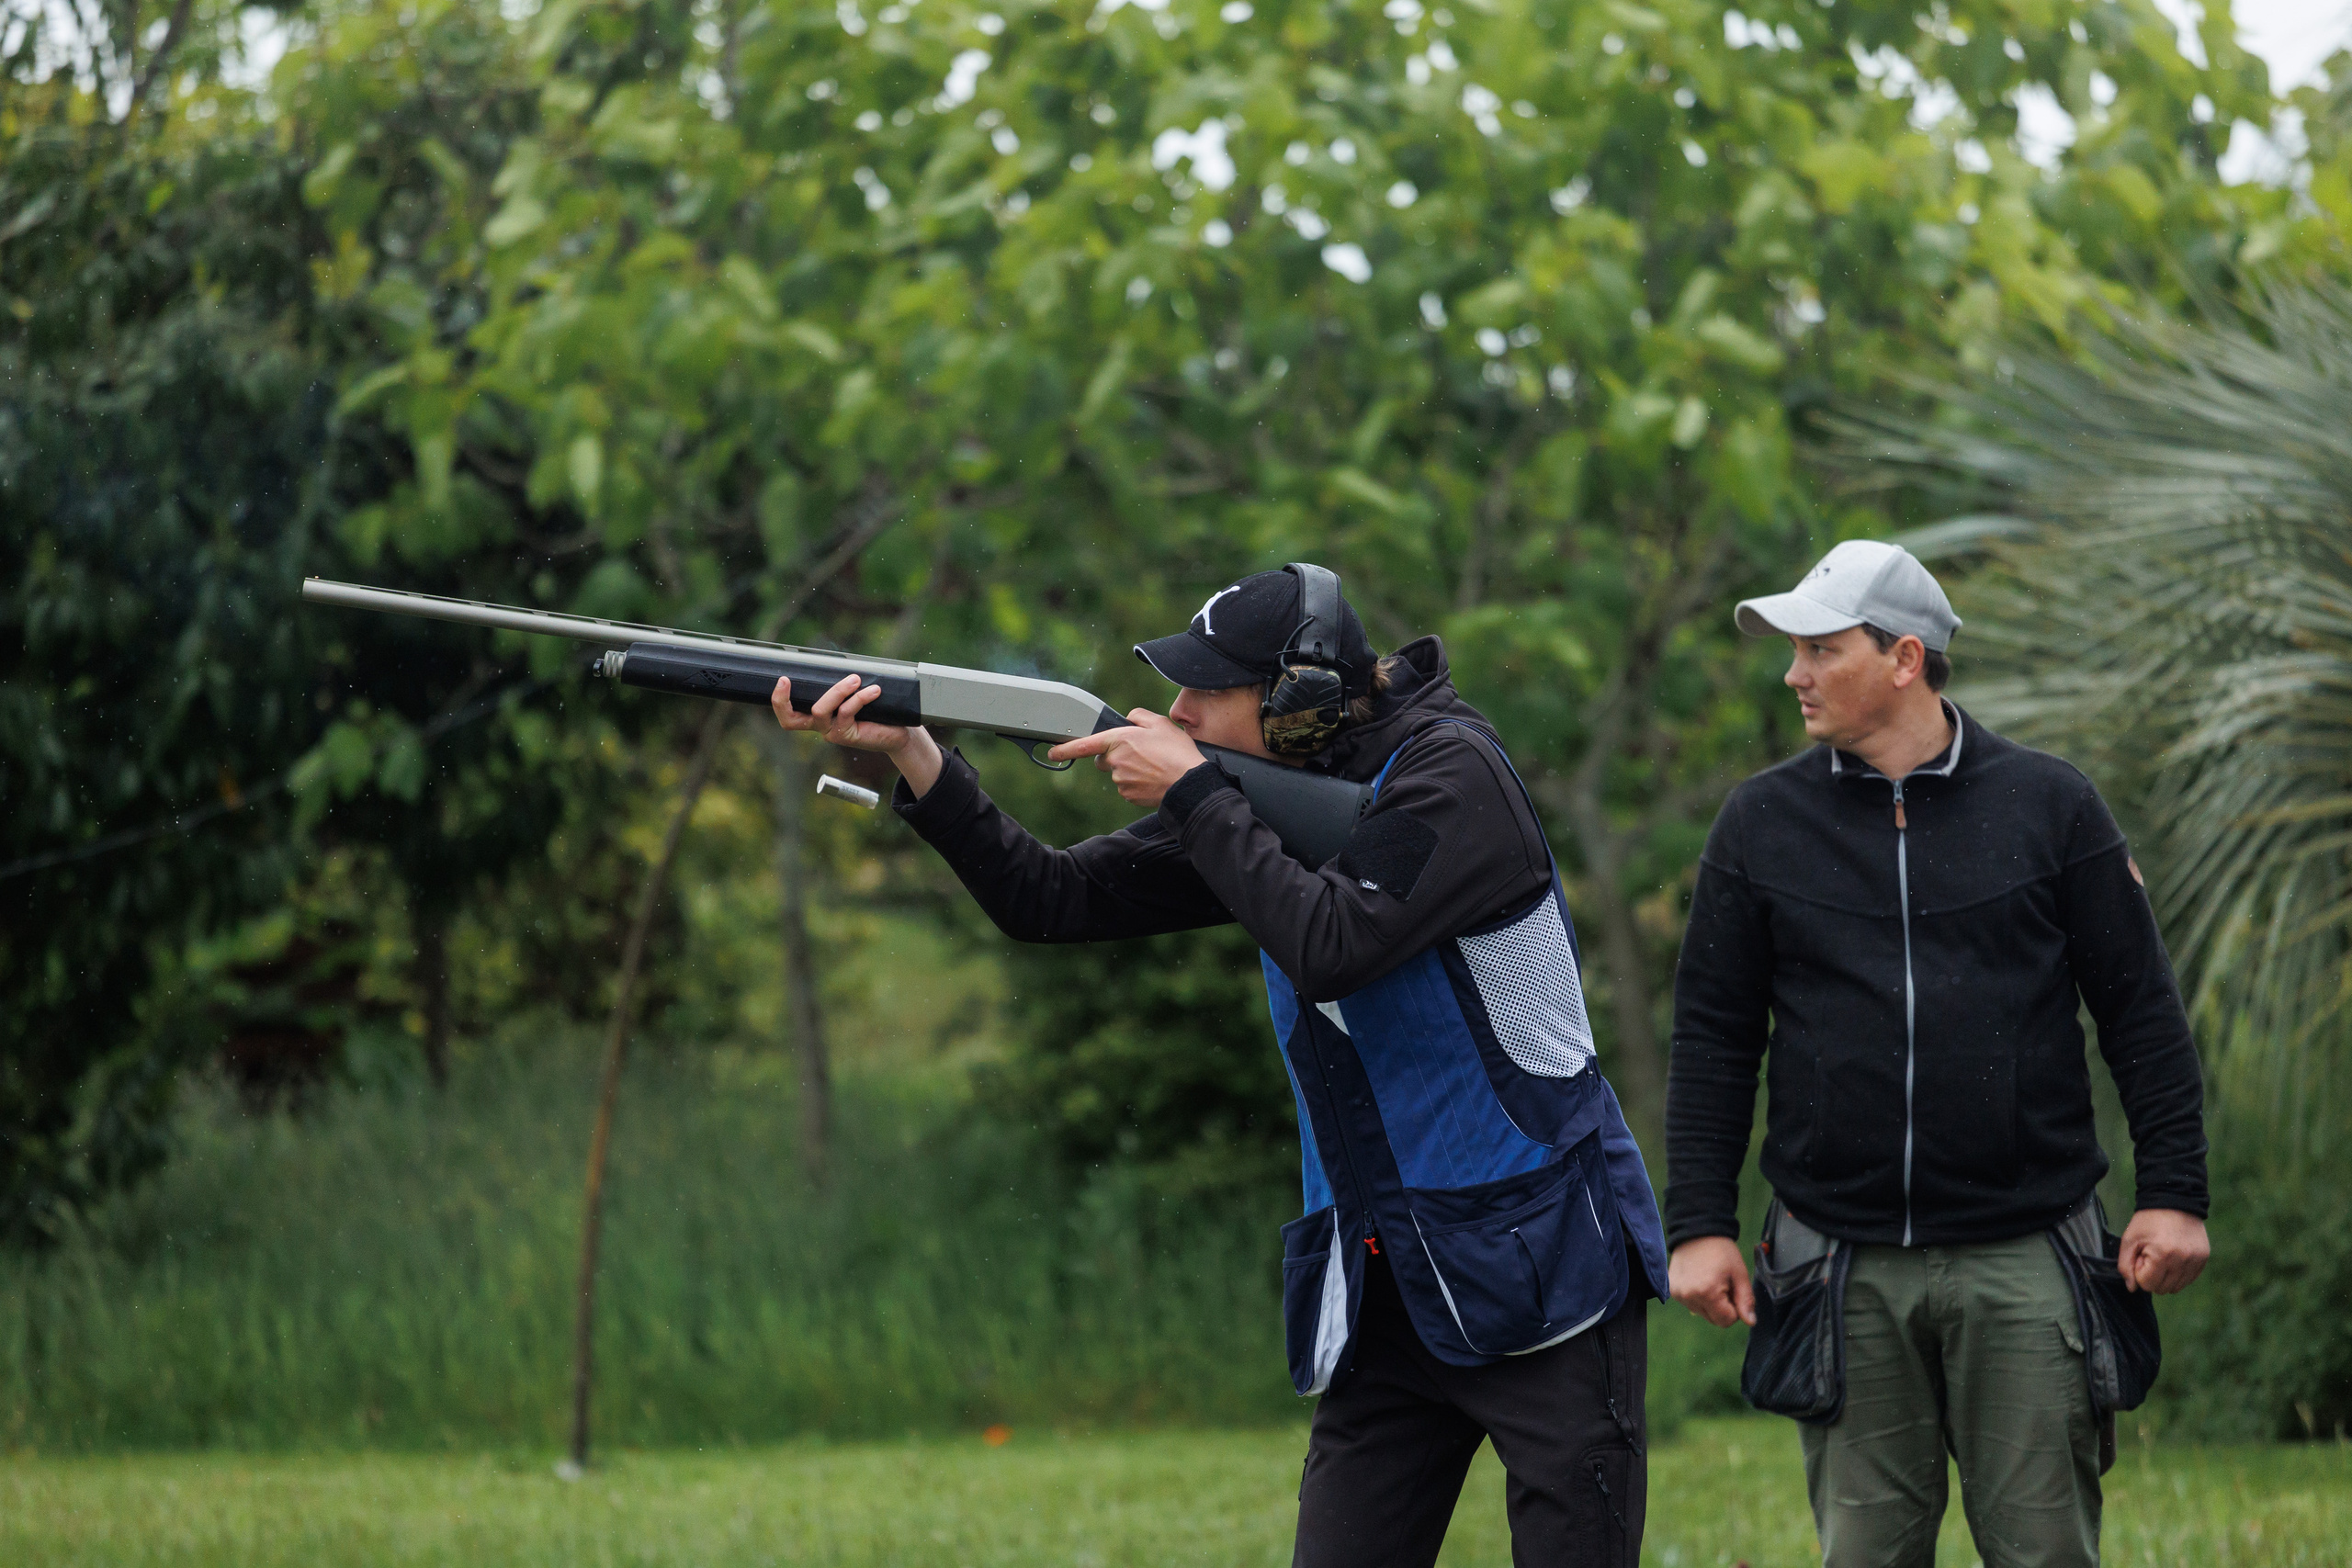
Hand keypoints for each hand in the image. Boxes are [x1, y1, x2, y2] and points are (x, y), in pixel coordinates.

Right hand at [772, 673, 943, 797]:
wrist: (898, 732)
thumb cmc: (876, 709)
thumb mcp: (855, 693)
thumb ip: (843, 681)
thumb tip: (838, 658)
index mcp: (816, 715)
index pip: (788, 713)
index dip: (779, 700)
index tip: (782, 678)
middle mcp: (820, 725)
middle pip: (790, 720)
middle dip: (782, 700)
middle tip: (786, 680)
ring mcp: (832, 732)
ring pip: (820, 710)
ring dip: (837, 690)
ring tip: (855, 679)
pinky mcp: (847, 735)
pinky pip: (846, 712)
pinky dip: (859, 698)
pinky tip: (874, 691)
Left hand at [1045, 709, 1207, 807]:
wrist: (1189, 783)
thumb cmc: (1177, 752)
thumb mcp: (1160, 723)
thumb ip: (1139, 717)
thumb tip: (1129, 720)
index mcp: (1119, 740)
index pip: (1084, 745)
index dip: (1064, 749)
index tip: (1052, 753)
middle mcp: (1115, 762)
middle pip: (1105, 759)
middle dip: (1116, 755)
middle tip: (1142, 752)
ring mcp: (1121, 781)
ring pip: (1118, 773)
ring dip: (1130, 769)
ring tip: (1155, 765)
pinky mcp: (1129, 796)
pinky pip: (1128, 787)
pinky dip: (1137, 783)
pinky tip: (1154, 778)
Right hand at [1669, 1235, 1755, 1327]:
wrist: (1697, 1230)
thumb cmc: (1722, 1251)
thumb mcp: (1739, 1273)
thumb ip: (1746, 1300)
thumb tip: (1751, 1322)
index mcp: (1707, 1292)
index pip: (1726, 1321)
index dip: (1735, 1309)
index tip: (1733, 1291)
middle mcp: (1689, 1296)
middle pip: (1713, 1320)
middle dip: (1722, 1307)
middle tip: (1722, 1284)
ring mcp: (1678, 1294)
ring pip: (1702, 1313)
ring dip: (1710, 1303)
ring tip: (1710, 1280)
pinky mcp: (1672, 1291)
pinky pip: (1691, 1304)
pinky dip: (1698, 1297)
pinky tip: (1699, 1280)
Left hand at [2118, 1208, 2208, 1293]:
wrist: (2174, 1200)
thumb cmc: (2148, 1220)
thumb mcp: (2129, 1239)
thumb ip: (2125, 1266)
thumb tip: (2132, 1288)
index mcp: (2162, 1255)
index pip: (2147, 1284)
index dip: (2139, 1271)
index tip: (2141, 1255)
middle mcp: (2182, 1260)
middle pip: (2162, 1288)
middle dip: (2152, 1276)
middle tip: (2151, 1255)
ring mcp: (2195, 1260)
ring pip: (2176, 1287)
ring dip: (2165, 1277)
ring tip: (2162, 1255)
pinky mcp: (2203, 1259)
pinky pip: (2189, 1279)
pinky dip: (2178, 1274)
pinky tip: (2173, 1257)